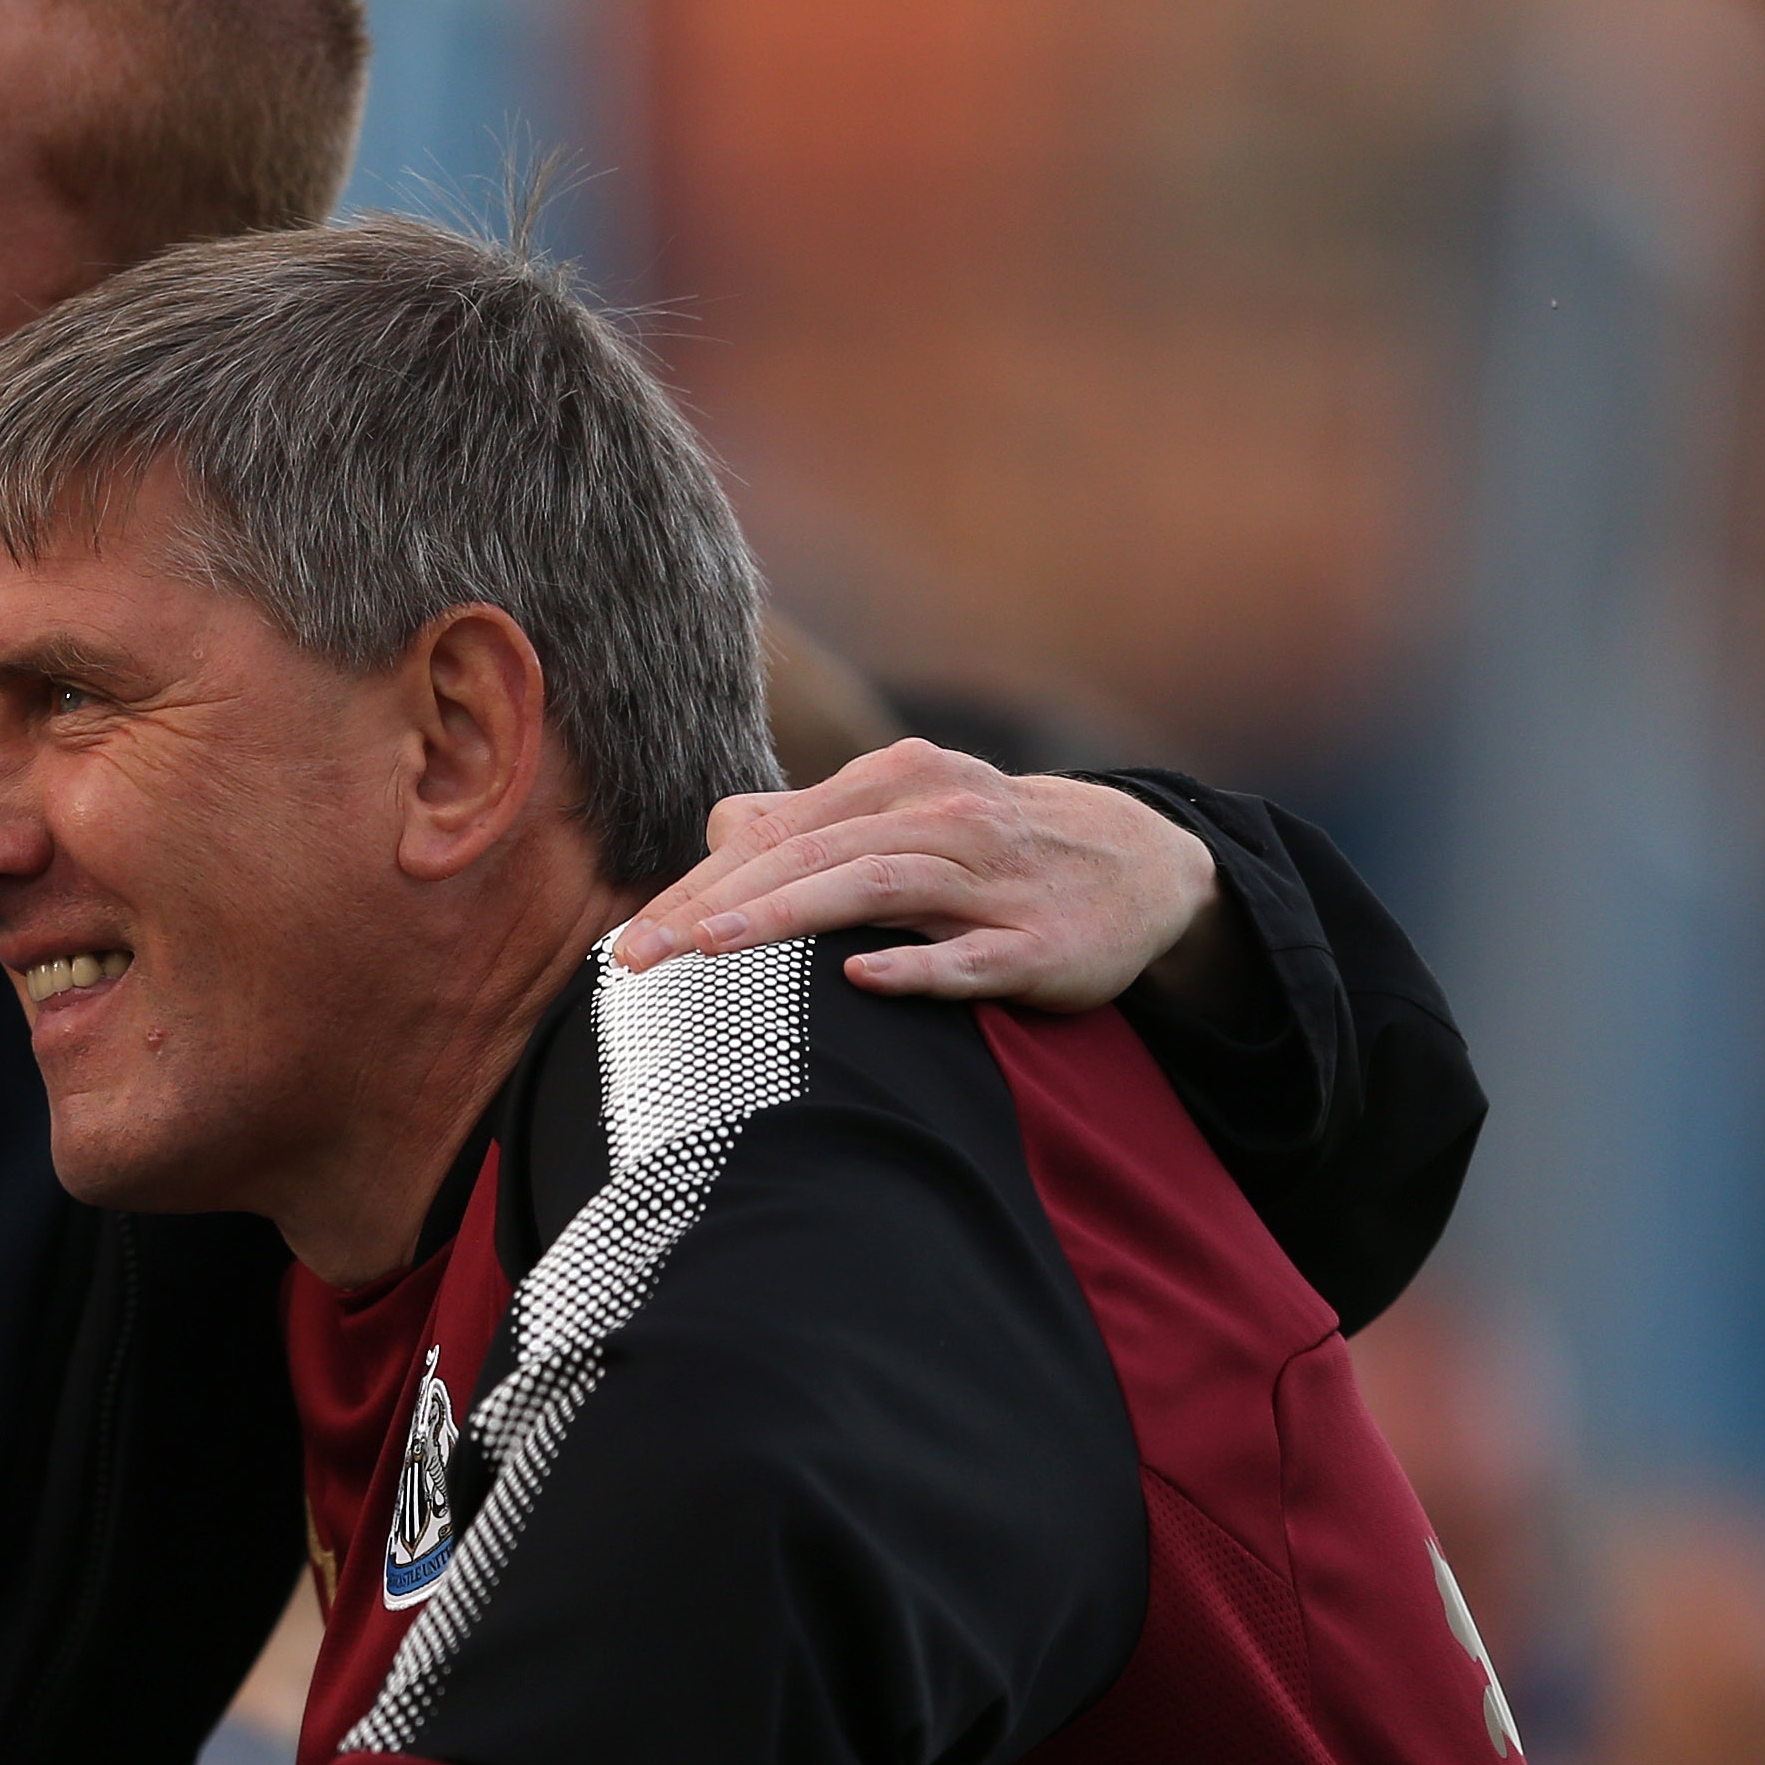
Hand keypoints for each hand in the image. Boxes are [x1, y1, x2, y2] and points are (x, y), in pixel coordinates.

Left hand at [611, 740, 1249, 1018]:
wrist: (1142, 863)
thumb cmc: (991, 848)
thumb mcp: (905, 815)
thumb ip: (812, 825)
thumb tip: (720, 831)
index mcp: (893, 784)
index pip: (770, 837)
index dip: (692, 889)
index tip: (623, 944)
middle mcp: (937, 817)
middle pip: (806, 856)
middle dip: (712, 906)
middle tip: (635, 962)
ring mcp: (991, 877)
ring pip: (875, 888)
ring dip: (788, 919)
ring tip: (711, 954)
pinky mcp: (1039, 941)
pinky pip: (970, 953)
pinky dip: (917, 964)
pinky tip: (861, 980)